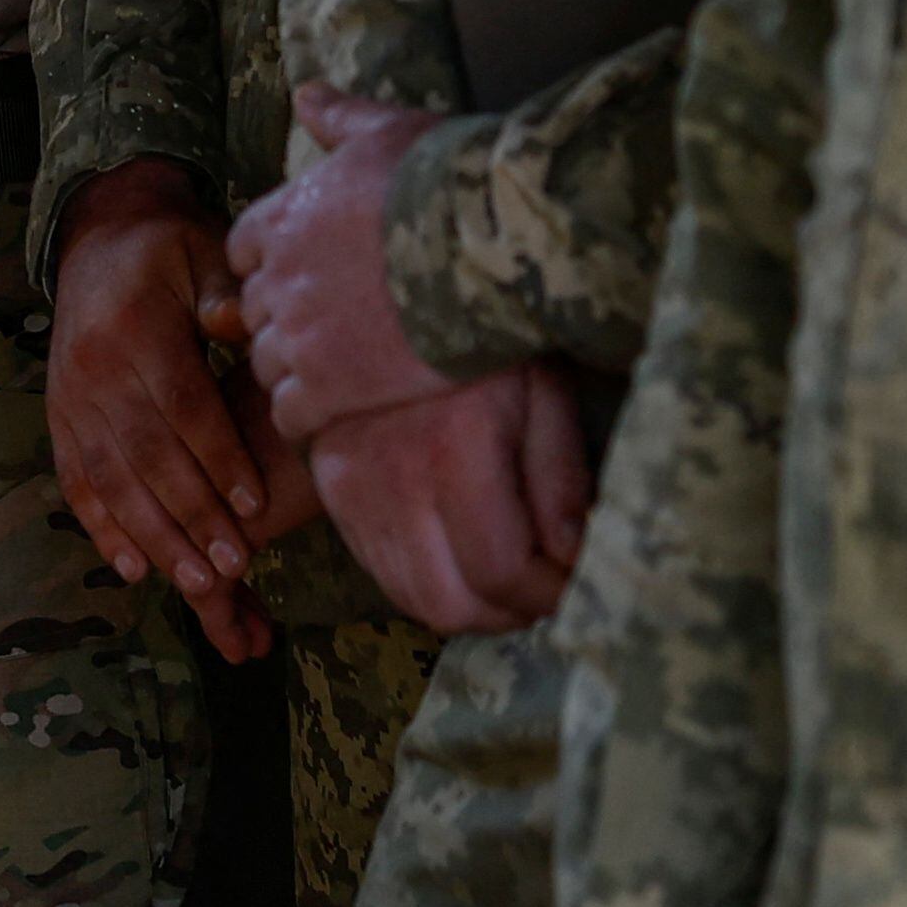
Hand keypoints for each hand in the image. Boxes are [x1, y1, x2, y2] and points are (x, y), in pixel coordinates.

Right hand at [50, 163, 310, 660]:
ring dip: (152, 535)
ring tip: (195, 582)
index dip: (218, 458)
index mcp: (134, 325)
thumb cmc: (171, 250)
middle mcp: (93, 366)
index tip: (256, 506)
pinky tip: (131, 567)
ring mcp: (69, 395)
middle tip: (232, 565)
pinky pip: (75, 478)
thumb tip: (240, 326)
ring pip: (110, 477)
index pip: (182, 404)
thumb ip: (225, 293)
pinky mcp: (59, 415)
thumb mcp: (204, 252)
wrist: (99, 233)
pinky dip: (100, 527)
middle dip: (191, 514)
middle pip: (146, 452)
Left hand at [228, 85, 456, 442]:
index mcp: (282, 217)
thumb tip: (304, 93)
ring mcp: (300, 333)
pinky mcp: (330, 386)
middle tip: (330, 333)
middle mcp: (279, 275)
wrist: (493, 243)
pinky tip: (342, 412)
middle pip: (255, 309)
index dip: (274, 265)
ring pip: (268, 364)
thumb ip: (340, 119)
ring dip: (294, 370)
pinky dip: (309, 416)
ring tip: (340, 376)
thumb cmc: (448, 180)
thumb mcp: (388, 131)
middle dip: (284, 319)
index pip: (244, 250)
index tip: (309, 277)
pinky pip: (291, 413)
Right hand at [307, 362, 591, 633]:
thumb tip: (573, 559)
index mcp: (451, 451)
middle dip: (506, 616)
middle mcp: (389, 479)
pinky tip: (459, 550)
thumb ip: (558, 478)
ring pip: (407, 595)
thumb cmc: (479, 334)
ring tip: (506, 577)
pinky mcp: (330, 486)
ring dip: (465, 604)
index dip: (548, 596)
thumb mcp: (539, 389)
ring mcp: (349, 485)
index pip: (501, 572)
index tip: (576, 583)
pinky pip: (376, 565)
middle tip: (543, 593)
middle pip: (447, 604)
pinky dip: (423, 579)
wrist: (384, 291)